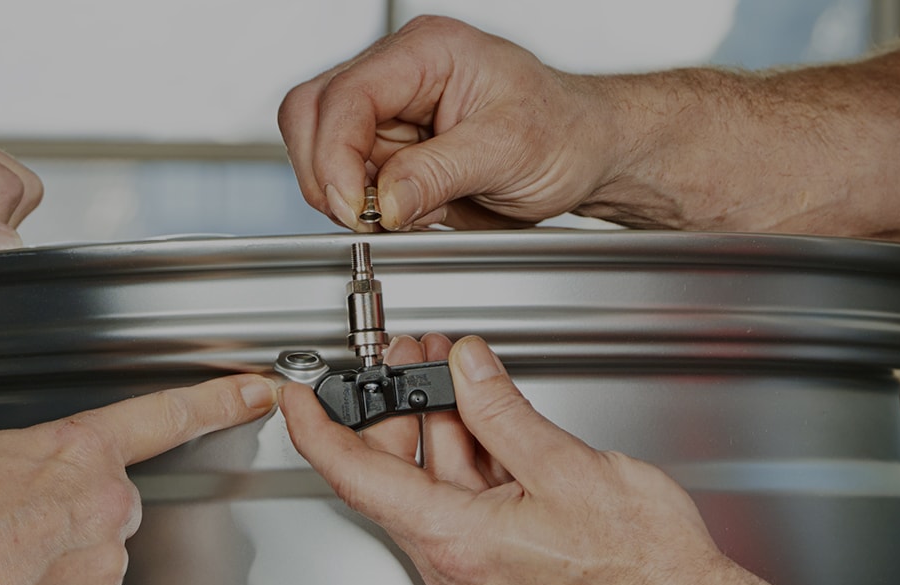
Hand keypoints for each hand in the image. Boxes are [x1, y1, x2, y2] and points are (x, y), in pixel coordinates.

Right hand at [0, 374, 278, 584]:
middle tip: (16, 531)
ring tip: (6, 562)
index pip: (164, 417)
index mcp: (78, 450)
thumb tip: (41, 481)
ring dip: (60, 563)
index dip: (218, 403)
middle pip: (110, 509)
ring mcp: (106, 558)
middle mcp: (105, 500)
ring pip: (96, 560)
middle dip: (74, 520)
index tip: (257, 392)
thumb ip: (40, 462)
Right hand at [278, 16, 624, 231]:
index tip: (354, 208)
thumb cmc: (565, 131)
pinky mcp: (390, 147)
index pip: (347, 96)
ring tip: (401, 213)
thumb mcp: (507, 151)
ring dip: (345, 193)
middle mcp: (399, 72)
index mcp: (427, 52)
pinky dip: (364, 206)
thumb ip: (437, 174)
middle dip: (326, 173)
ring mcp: (390, 110)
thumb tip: (384, 201)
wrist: (586, 153)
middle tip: (363, 217)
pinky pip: (347, 178)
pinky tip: (408, 210)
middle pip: (312, 113)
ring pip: (319, 148)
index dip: (335, 156)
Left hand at [283, 335, 793, 584]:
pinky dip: (472, 456)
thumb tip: (466, 366)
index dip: (318, 428)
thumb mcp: (570, 468)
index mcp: (458, 540)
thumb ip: (505, 412)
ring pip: (435, 485)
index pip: (357, 476)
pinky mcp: (500, 567)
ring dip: (440, 424)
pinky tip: (487, 415)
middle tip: (409, 354)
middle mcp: (456, 564)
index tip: (298, 393)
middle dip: (399, 405)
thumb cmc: (641, 565)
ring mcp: (476, 569)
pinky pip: (467, 503)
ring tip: (454, 370)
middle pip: (397, 474)